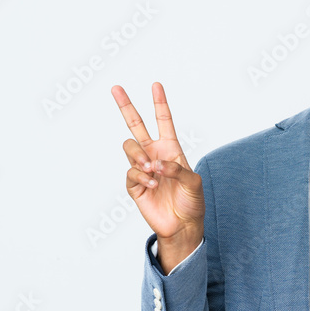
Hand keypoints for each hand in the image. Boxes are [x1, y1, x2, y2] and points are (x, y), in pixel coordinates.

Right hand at [115, 82, 204, 249]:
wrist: (182, 225)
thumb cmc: (192, 202)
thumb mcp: (194, 182)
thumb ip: (177, 169)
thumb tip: (156, 164)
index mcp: (170, 149)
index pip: (163, 121)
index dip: (159, 103)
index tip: (156, 85)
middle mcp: (154, 155)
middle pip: (136, 125)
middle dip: (126, 106)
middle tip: (116, 88)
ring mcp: (143, 169)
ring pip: (130, 148)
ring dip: (139, 156)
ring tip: (151, 169)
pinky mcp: (134, 185)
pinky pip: (131, 173)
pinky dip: (141, 177)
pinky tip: (152, 185)